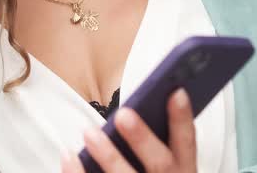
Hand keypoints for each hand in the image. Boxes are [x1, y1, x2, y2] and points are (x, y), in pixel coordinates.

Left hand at [60, 89, 196, 172]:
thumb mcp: (166, 170)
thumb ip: (156, 147)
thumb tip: (131, 112)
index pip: (187, 145)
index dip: (182, 120)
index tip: (176, 92)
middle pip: (159, 165)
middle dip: (142, 139)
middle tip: (124, 114)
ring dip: (108, 155)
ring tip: (89, 131)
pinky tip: (68, 156)